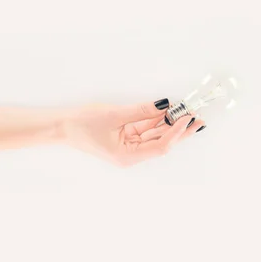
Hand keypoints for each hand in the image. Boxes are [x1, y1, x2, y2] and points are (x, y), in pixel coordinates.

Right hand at [61, 98, 205, 166]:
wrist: (62, 127)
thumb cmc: (82, 125)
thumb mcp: (114, 114)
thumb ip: (141, 110)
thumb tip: (164, 105)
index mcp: (128, 156)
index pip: (160, 146)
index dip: (175, 133)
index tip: (186, 118)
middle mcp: (131, 154)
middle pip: (161, 142)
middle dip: (180, 130)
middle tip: (198, 119)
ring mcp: (129, 146)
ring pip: (155, 135)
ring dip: (170, 124)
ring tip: (187, 113)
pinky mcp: (126, 137)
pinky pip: (146, 129)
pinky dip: (157, 120)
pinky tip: (169, 113)